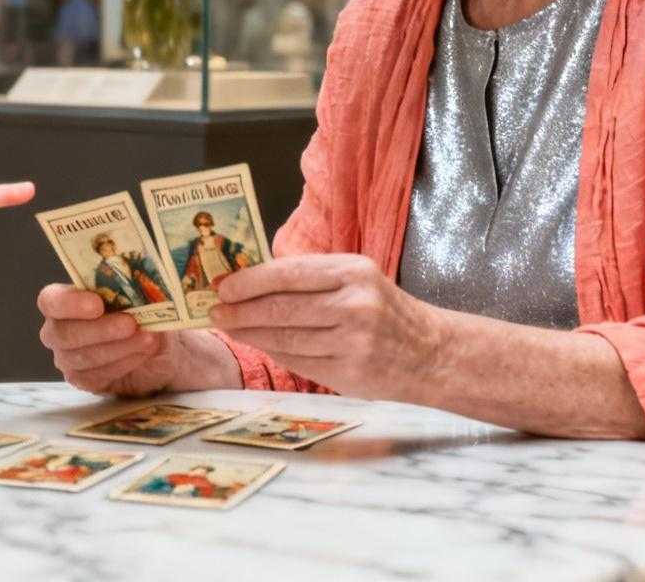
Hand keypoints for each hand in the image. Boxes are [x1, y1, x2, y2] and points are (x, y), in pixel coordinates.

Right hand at [35, 285, 178, 395]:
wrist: (162, 348)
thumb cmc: (147, 314)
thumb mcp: (145, 297)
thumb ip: (134, 289)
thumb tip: (140, 286)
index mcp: (66, 300)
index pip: (50, 301)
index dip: (70, 303)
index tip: (97, 304)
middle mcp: (59, 330)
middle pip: (63, 333)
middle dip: (100, 329)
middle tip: (130, 324)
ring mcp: (68, 358)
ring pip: (81, 357)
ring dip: (118, 347)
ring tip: (147, 339)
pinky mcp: (83, 380)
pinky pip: (94, 376)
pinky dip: (122, 363)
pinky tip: (142, 354)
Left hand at [209, 254, 436, 400]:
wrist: (429, 353)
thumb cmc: (383, 310)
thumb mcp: (356, 279)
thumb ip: (311, 279)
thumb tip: (250, 282)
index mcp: (353, 272)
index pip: (288, 273)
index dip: (250, 281)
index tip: (222, 285)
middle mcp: (354, 305)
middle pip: (282, 308)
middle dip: (241, 310)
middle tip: (215, 310)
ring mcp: (353, 342)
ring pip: (285, 337)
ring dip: (250, 333)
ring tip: (229, 327)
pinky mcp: (349, 373)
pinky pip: (298, 360)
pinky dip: (273, 351)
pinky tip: (258, 344)